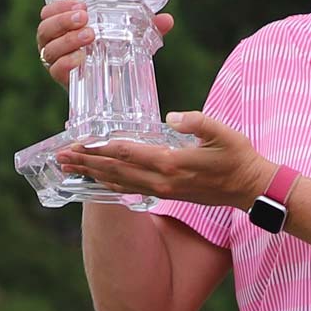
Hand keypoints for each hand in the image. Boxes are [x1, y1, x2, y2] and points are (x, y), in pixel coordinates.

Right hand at [36, 0, 175, 88]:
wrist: (111, 87)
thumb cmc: (112, 53)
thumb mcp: (129, 36)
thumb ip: (145, 26)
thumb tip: (167, 20)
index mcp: (63, 27)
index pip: (49, 12)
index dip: (60, 7)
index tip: (81, 5)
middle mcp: (54, 44)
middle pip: (45, 29)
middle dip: (63, 21)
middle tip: (85, 18)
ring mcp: (56, 63)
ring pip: (49, 49)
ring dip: (68, 40)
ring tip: (90, 36)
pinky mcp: (62, 80)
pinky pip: (56, 70)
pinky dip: (67, 63)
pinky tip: (81, 59)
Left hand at [54, 111, 276, 210]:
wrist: (251, 188)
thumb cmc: (239, 157)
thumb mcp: (224, 133)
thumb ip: (198, 122)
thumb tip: (172, 115)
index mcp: (172, 163)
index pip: (127, 153)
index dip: (100, 147)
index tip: (77, 142)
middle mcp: (162, 180)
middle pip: (115, 170)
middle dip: (86, 162)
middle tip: (60, 156)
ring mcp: (162, 190)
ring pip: (118, 182)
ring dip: (92, 173)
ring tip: (69, 167)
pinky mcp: (166, 194)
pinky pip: (130, 188)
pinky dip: (109, 183)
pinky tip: (96, 178)